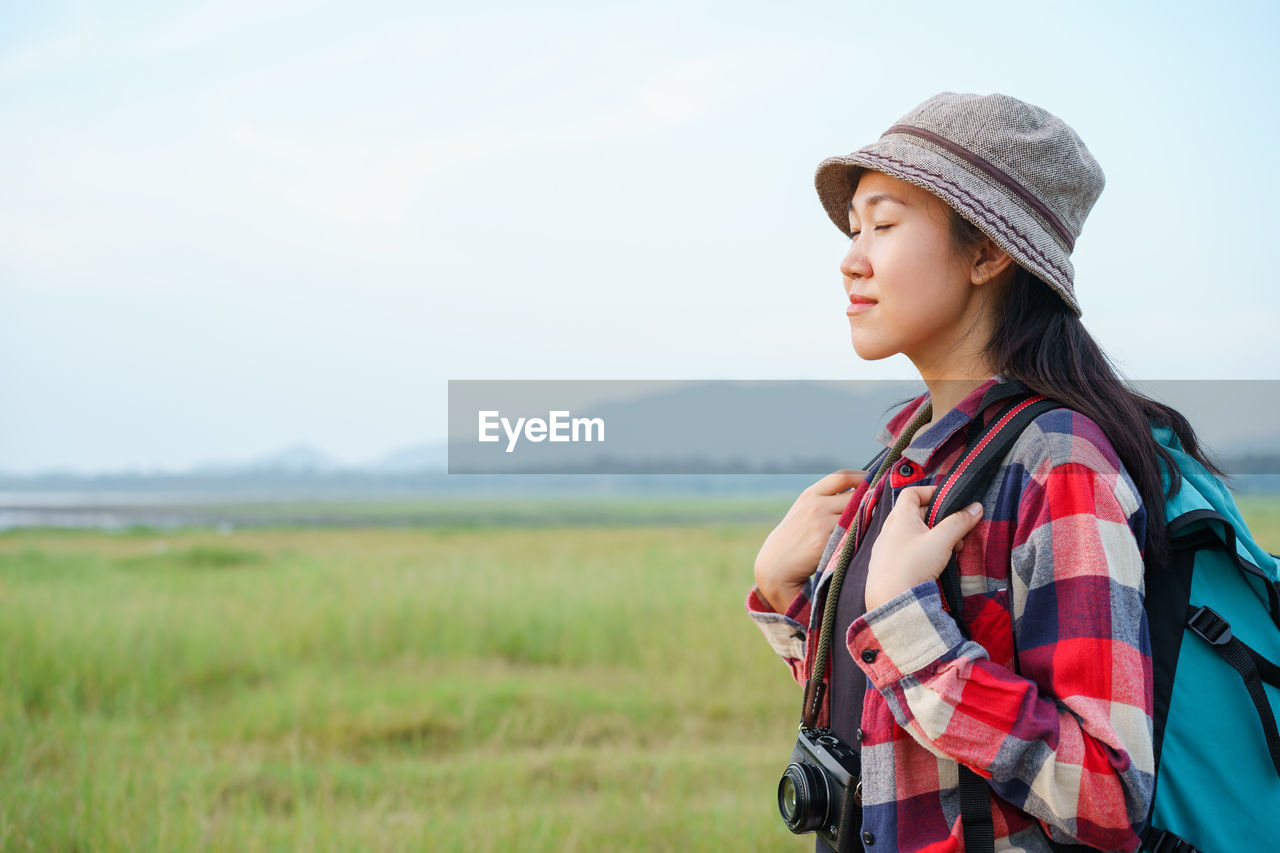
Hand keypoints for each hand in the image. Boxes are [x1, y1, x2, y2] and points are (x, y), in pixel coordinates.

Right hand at [754, 469, 866, 610]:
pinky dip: (860, 534)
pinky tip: (864, 539)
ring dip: (868, 518)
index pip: (842, 476)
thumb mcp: (804, 511)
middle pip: (855, 495)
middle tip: (882, 505)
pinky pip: (852, 534)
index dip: (863, 477)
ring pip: (857, 515)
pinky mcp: (825, 542)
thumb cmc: (796, 538)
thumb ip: (826, 499)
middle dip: (870, 499)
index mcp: (810, 495)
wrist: (776, 565)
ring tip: (875, 523)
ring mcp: (820, 523)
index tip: (875, 482)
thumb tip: (861, 490)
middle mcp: (815, 505)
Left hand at [864, 485, 982, 611]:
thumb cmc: (912, 567)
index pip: (912, 492)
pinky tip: (935, 565)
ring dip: (933, 538)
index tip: (949, 500)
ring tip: (950, 551)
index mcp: (899, 517)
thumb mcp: (941, 541)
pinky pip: (907, 550)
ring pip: (913, 534)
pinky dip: (923, 551)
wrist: (891, 602)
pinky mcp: (886, 565)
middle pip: (915, 513)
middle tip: (956, 532)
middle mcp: (888, 529)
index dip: (930, 492)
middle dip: (939, 519)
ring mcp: (885, 548)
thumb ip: (959, 522)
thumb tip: (976, 507)